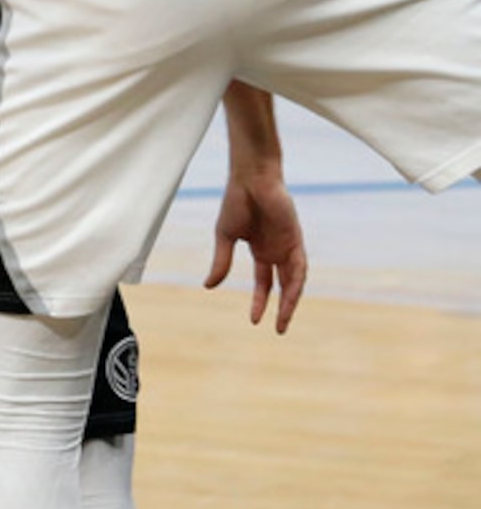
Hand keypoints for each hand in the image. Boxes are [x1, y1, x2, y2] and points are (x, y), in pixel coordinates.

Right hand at [205, 172, 306, 332]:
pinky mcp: (296, 239)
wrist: (250, 179)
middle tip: (278, 329)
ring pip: (293, 281)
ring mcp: (288, 246)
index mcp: (261, 250)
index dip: (259, 301)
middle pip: (282, 286)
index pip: (263, 283)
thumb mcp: (225, 237)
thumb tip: (208, 287)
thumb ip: (221, 262)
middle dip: (281, 308)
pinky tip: (290, 297)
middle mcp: (277, 251)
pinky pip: (299, 267)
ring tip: (283, 321)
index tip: (254, 320)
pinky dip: (296, 283)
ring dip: (290, 301)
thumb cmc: (236, 202)